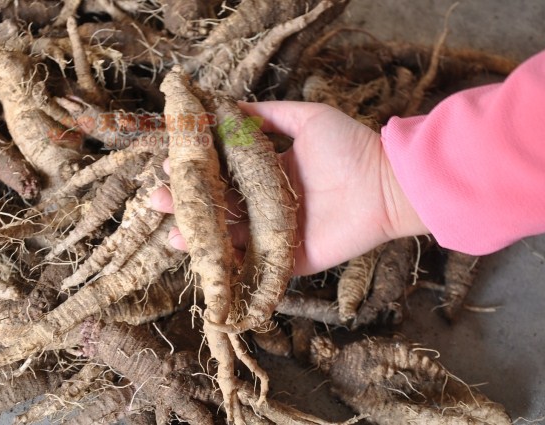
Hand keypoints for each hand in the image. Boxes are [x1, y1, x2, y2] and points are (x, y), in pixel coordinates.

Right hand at [150, 101, 427, 275]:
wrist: (385, 184)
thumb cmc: (349, 146)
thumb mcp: (306, 119)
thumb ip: (269, 115)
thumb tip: (229, 105)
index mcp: (269, 174)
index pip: (224, 175)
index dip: (198, 172)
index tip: (171, 165)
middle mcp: (267, 204)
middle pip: (220, 207)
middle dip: (189, 204)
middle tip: (159, 200)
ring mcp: (275, 233)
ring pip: (230, 237)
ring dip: (200, 236)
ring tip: (172, 232)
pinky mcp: (288, 259)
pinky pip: (255, 265)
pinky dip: (229, 264)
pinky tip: (202, 258)